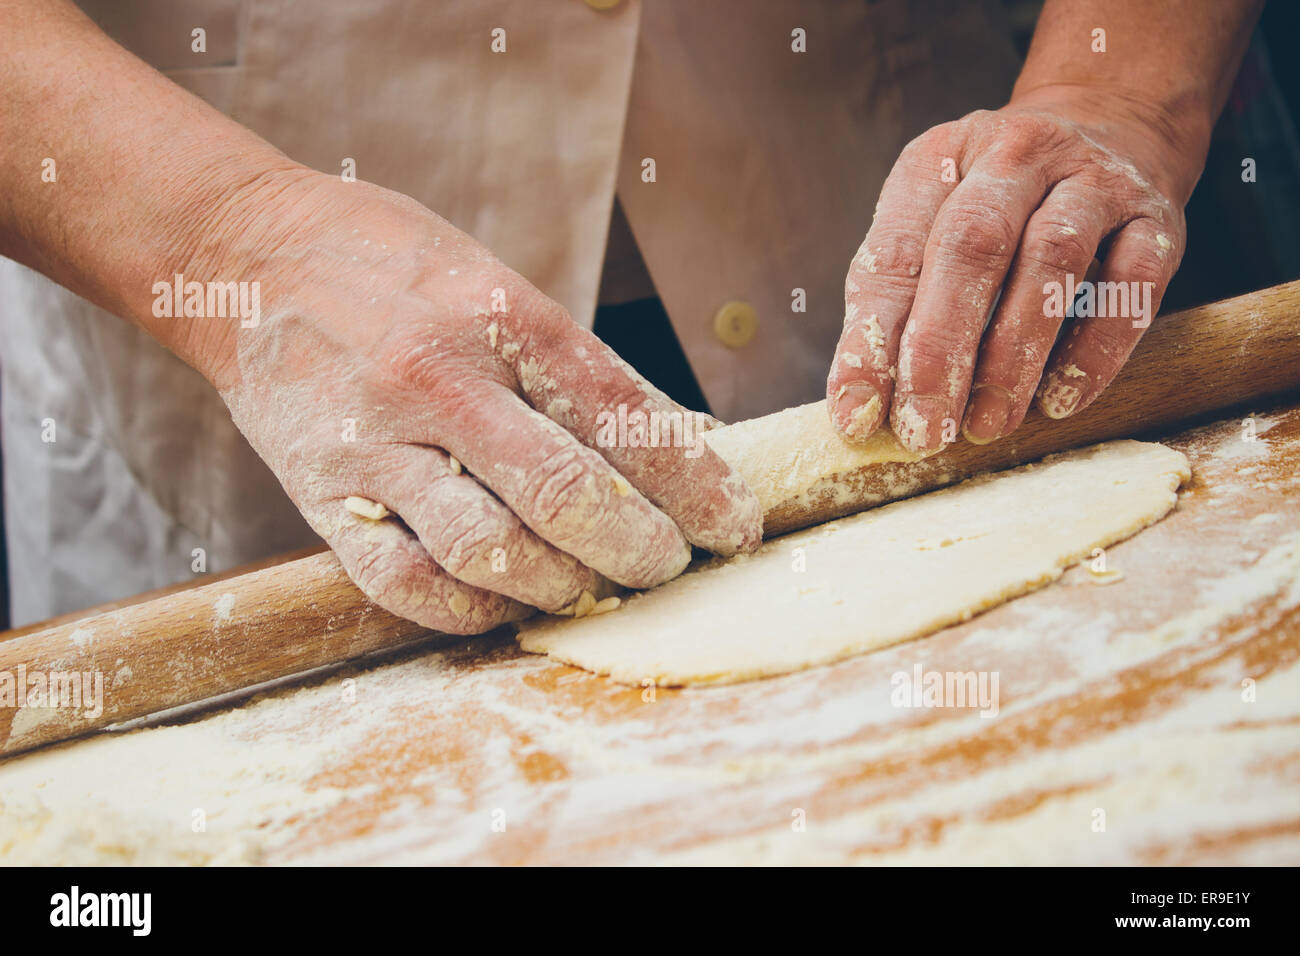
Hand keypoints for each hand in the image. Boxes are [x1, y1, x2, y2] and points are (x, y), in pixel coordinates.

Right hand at [184, 170, 760, 632]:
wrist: (247, 256)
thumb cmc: (393, 267)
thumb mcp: (498, 284)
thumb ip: (576, 369)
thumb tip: (676, 442)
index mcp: (502, 317)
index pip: (623, 415)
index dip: (694, 483)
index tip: (733, 526)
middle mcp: (443, 381)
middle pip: (566, 494)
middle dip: (639, 549)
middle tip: (667, 566)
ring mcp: (378, 442)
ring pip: (491, 548)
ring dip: (563, 585)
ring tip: (593, 588)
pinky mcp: (322, 494)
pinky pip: (406, 581)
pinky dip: (471, 608)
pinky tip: (506, 601)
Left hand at [827, 89, 1189, 452]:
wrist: (1115, 126)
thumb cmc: (998, 205)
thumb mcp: (930, 229)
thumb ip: (894, 308)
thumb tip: (860, 406)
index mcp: (938, 160)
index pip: (892, 254)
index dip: (870, 340)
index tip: (856, 414)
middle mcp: (1014, 156)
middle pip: (971, 247)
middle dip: (940, 348)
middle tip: (925, 430)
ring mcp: (1092, 179)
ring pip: (1051, 259)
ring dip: (1014, 354)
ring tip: (987, 424)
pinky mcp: (1155, 216)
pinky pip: (1131, 285)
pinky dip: (1095, 350)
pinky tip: (1061, 400)